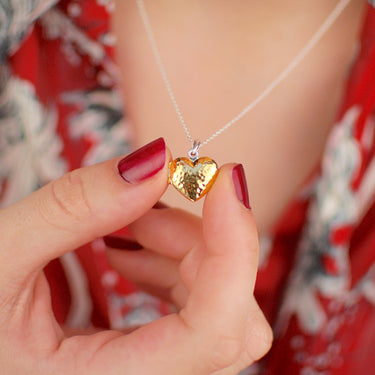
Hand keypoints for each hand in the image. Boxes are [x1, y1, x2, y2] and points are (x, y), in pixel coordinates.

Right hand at [0, 138, 271, 373]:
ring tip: (131, 222)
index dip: (235, 250)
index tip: (225, 180)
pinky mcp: (156, 354)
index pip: (215, 333)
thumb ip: (76, 207)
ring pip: (220, 308)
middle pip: (230, 315)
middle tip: (143, 204)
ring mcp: (157, 373)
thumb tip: (155, 162)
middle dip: (201, 243)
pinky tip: (135, 248)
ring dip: (187, 249)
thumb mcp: (0, 255)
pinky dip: (177, 264)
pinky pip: (198, 309)